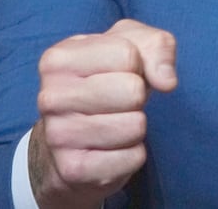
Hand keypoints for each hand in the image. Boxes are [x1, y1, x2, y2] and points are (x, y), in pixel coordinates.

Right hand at [28, 19, 177, 208]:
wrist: (68, 140)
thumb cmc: (105, 82)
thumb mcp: (130, 46)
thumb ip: (157, 46)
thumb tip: (167, 81)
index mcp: (57, 60)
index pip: (128, 54)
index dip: (136, 64)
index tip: (117, 73)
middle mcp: (50, 98)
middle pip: (133, 91)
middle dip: (137, 97)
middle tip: (117, 102)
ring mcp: (58, 136)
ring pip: (135, 126)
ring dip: (135, 126)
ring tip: (113, 123)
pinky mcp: (74, 170)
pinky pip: (134, 157)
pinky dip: (133, 153)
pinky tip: (110, 148)